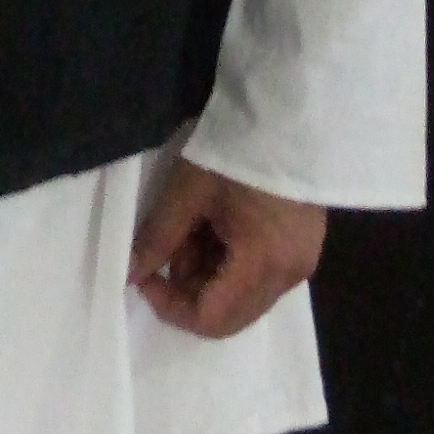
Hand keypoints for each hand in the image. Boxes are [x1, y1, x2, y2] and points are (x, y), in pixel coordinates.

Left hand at [127, 160, 327, 340]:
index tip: (147, 273)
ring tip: (197, 227)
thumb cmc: (234, 151)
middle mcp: (288, 276)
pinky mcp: (304, 249)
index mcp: (262, 263)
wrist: (288, 114)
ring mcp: (301, 264)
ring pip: (245, 299)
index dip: (169, 305)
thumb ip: (157, 239)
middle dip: (189, 291)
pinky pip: (261, 278)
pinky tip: (220, 226)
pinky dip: (232, 265)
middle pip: (231, 317)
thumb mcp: (187, 192)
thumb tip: (129, 274)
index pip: (210, 319)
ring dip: (210, 277)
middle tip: (173, 246)